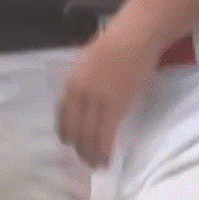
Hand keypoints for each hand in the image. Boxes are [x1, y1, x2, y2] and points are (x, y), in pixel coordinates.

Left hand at [58, 23, 162, 167]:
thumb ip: (84, 81)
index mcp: (71, 82)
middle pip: (73, 129)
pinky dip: (104, 150)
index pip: (62, 116)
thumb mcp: (89, 61)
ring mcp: (96, 101)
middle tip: (85, 158)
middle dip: (78, 147)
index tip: (70, 142)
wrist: (136, 35)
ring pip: (88, 136)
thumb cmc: (118, 42)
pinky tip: (106, 159)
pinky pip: (105, 136)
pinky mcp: (115, 106)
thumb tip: (85, 99)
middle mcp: (78, 94)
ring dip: (90, 153)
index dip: (66, 133)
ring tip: (95, 163)